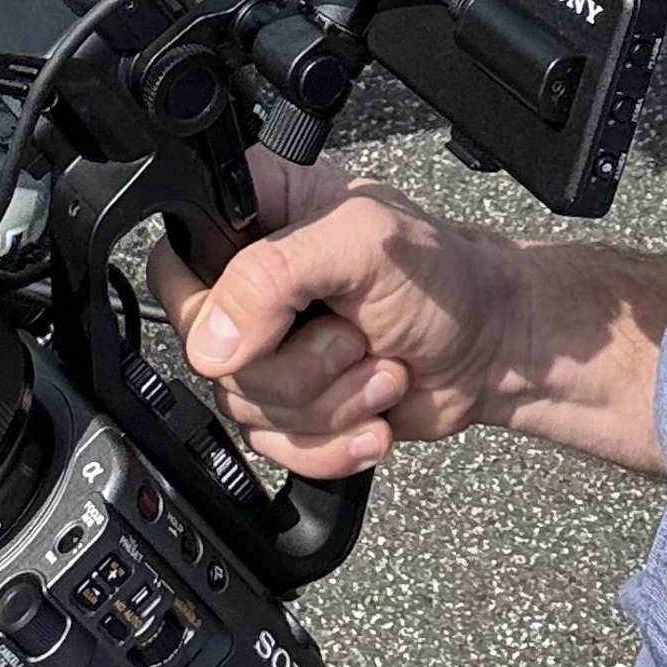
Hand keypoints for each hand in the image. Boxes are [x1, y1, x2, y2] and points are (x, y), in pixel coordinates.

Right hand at [149, 150, 516, 482]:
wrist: (493, 348)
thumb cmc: (444, 277)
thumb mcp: (363, 245)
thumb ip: (275, 275)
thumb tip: (214, 342)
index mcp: (257, 216)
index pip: (173, 258)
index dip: (211, 299)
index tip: (275, 314)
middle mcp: (250, 284)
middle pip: (208, 352)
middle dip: (297, 363)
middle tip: (352, 335)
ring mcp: (269, 350)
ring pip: (244, 407)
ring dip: (330, 402)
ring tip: (378, 365)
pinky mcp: (289, 409)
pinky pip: (275, 450)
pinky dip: (333, 443)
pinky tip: (372, 414)